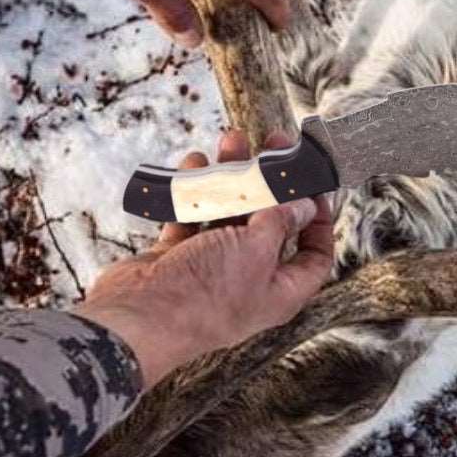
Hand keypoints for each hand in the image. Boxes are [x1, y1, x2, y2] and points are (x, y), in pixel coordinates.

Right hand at [76, 132, 333, 387]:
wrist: (137, 316)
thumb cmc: (204, 294)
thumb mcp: (256, 250)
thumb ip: (280, 222)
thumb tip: (303, 205)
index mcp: (280, 290)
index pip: (315, 256)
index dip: (320, 221)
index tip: (314, 185)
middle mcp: (250, 279)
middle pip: (270, 224)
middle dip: (271, 183)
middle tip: (271, 144)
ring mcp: (212, 268)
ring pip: (229, 214)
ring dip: (231, 177)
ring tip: (230, 140)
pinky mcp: (178, 258)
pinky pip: (193, 217)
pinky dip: (194, 191)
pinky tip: (194, 164)